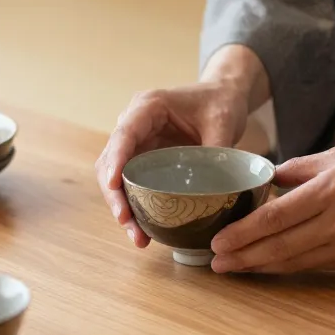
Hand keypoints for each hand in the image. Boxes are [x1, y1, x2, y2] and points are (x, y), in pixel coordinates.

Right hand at [96, 46, 268, 245]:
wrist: (223, 98)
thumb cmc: (220, 102)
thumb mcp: (222, 122)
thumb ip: (216, 151)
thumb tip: (213, 189)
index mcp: (148, 107)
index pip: (124, 134)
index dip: (116, 160)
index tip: (113, 184)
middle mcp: (134, 125)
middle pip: (111, 161)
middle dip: (115, 194)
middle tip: (126, 221)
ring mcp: (137, 144)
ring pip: (116, 178)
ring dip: (122, 207)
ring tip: (138, 237)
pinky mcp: (144, 161)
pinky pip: (131, 185)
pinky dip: (134, 207)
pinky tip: (144, 231)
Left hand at [210, 131, 334, 273]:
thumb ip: (297, 170)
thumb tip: (263, 181)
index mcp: (331, 188)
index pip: (275, 218)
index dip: (243, 234)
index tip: (217, 241)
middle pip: (280, 247)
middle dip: (243, 258)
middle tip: (215, 263)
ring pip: (296, 263)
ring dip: (261, 268)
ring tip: (235, 269)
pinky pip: (318, 266)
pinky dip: (290, 267)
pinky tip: (269, 266)